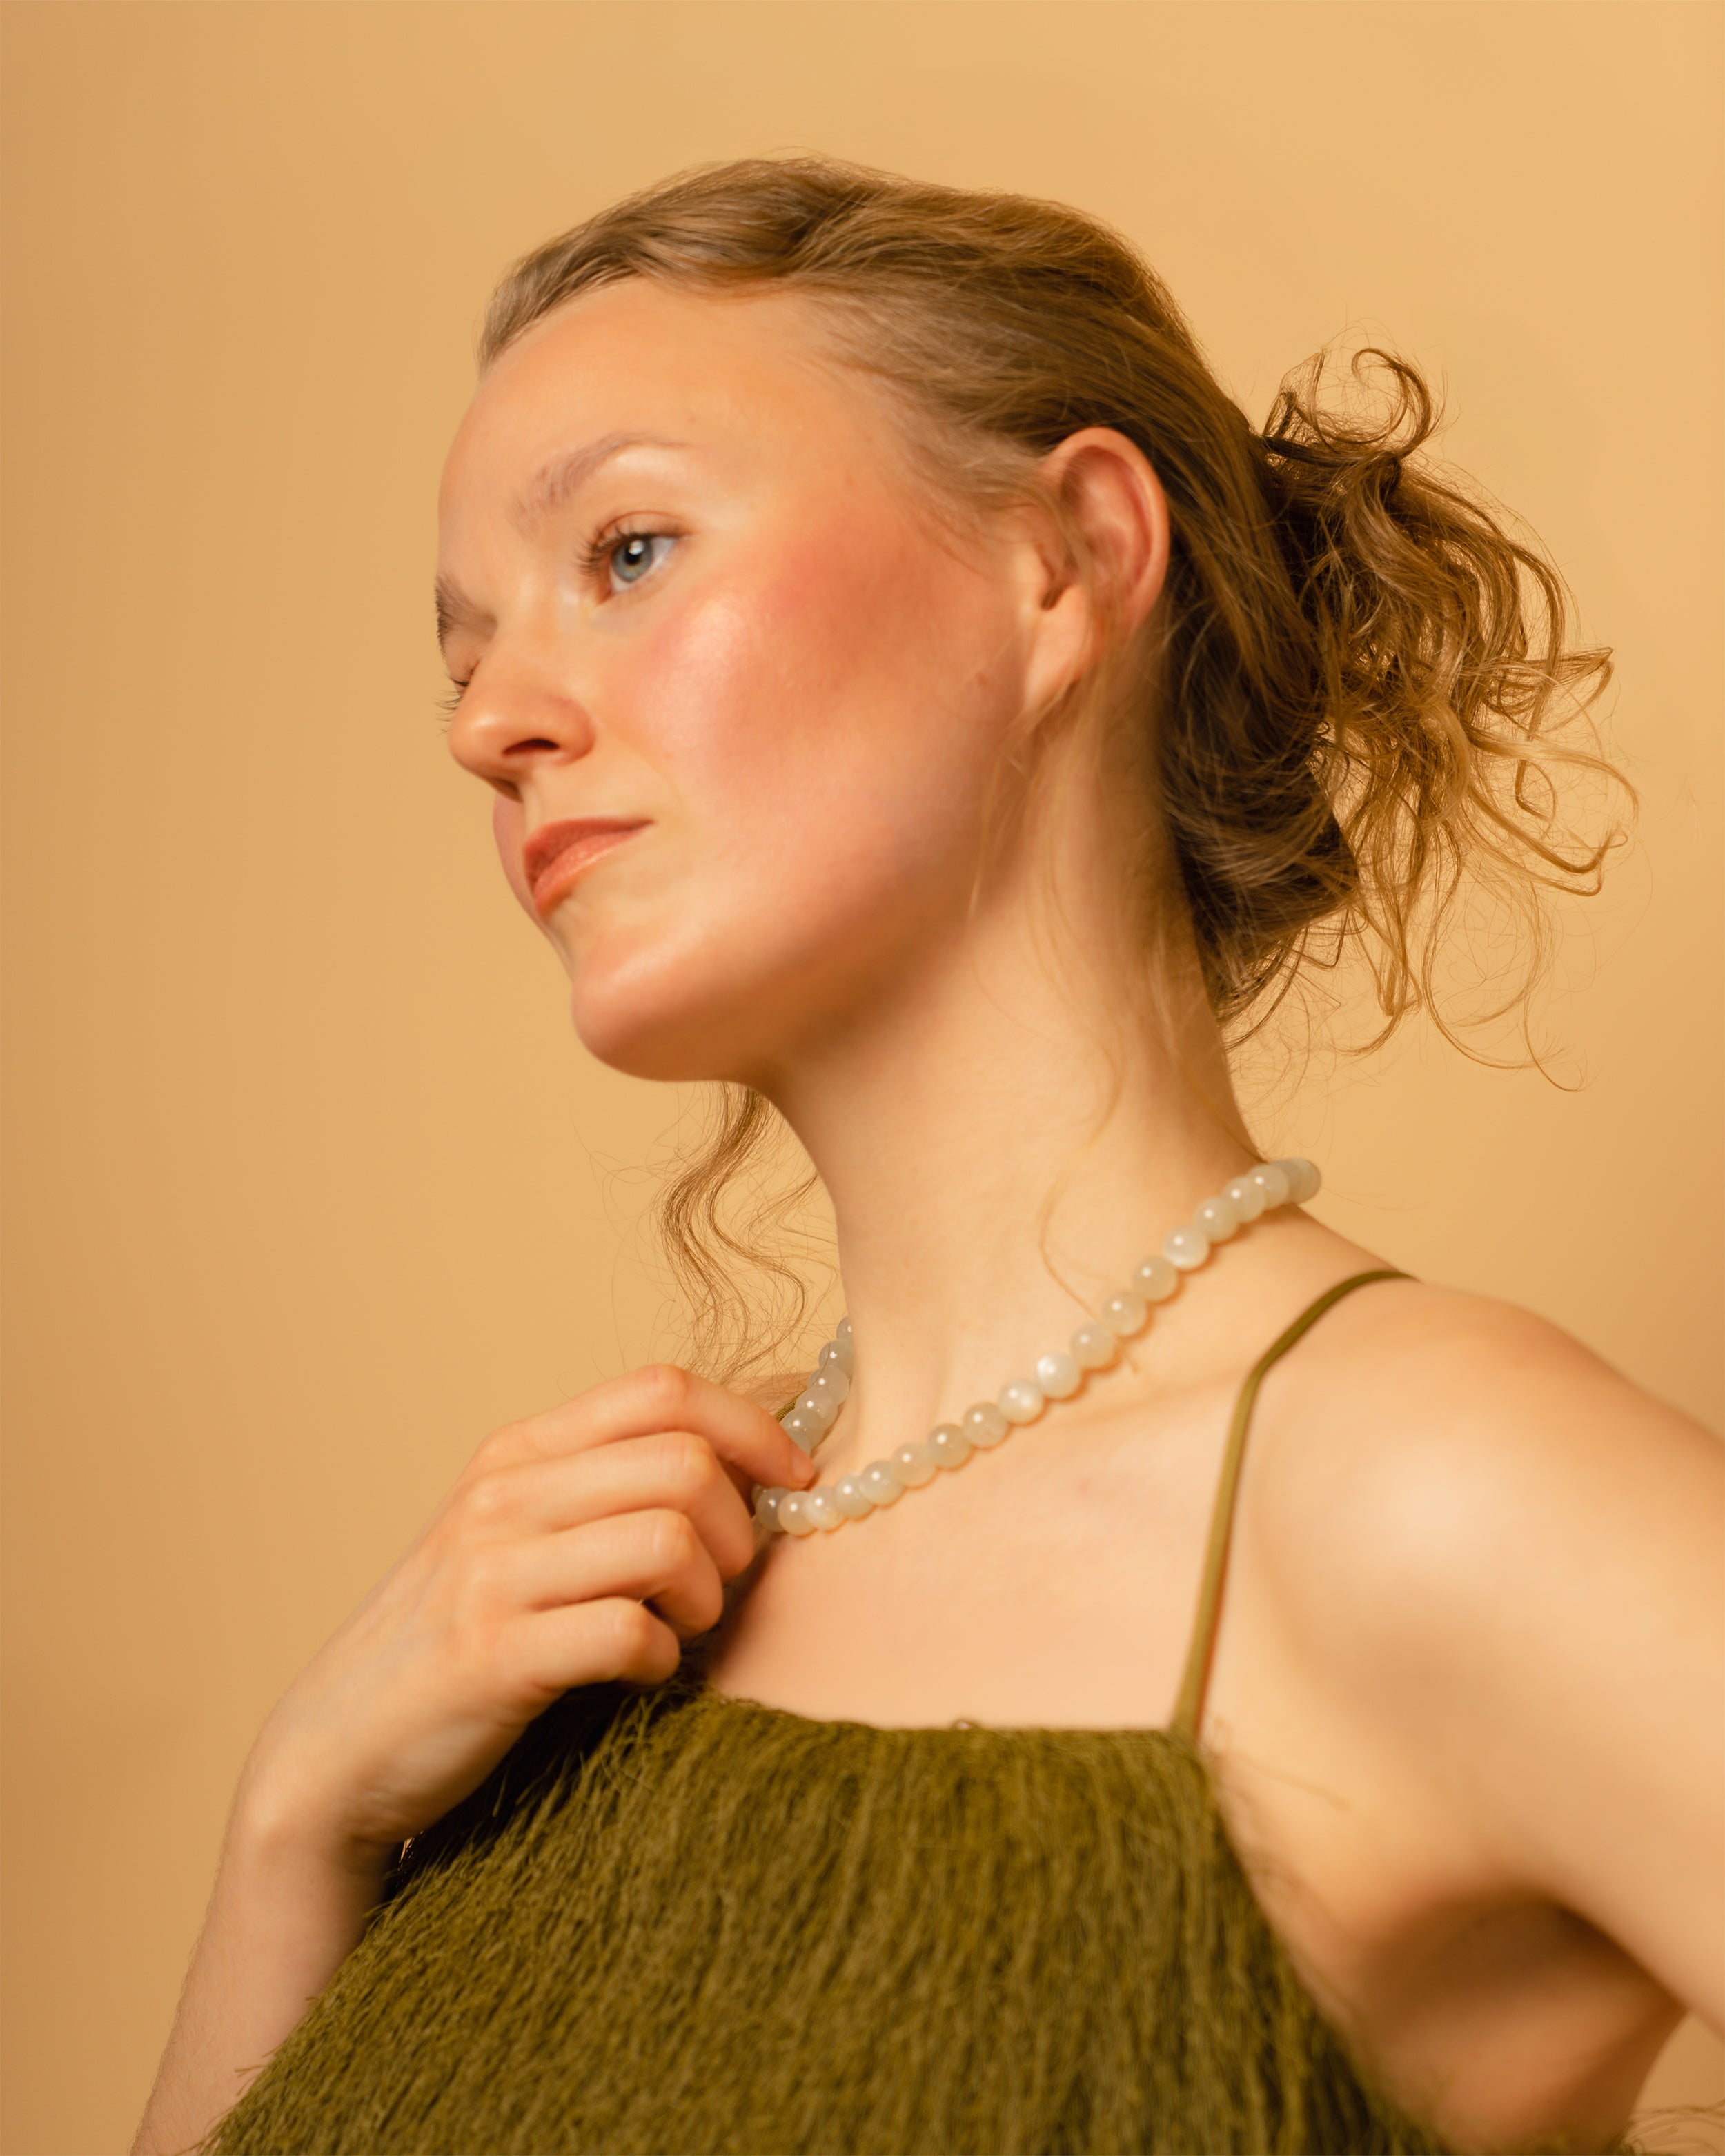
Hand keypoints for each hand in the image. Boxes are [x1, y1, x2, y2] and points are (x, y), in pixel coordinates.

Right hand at [232, 1364, 814, 1869]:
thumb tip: (752, 1468)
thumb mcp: (518, 1540)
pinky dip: (662, 1659)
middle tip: (723, 1585)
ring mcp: (491, 1573)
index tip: (793, 1482)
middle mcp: (503, 1496)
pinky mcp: (490, 1656)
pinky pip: (628, 1632)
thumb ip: (605, 1493)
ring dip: (707, 1597)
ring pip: (670, 1540)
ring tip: (683, 1630)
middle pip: (687, 1463)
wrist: (338, 1752)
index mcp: (518, 1453)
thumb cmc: (457, 1644)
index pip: (663, 1389)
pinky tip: (643, 1674)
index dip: (752, 1425)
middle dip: (740, 1529)